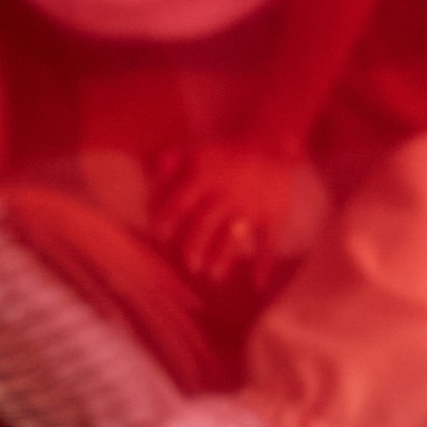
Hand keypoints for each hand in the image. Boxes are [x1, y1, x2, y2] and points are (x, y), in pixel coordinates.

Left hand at [146, 140, 297, 289]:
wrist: (270, 142)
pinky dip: (265, 265)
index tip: (162, 235)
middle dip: (193, 248)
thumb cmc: (226, 151)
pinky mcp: (274, 214)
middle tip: (190, 264)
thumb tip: (152, 174)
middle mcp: (226, 195)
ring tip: (213, 275)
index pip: (180, 203)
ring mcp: (251, 207)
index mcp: (205, 177)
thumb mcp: (196, 147)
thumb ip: (170, 159)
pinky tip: (258, 285)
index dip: (168, 220)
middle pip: (204, 226)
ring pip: (232, 238)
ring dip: (221, 260)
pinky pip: (269, 243)